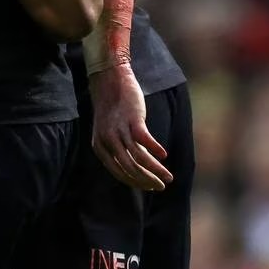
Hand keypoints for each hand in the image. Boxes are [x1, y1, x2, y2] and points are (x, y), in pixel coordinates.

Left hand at [89, 64, 171, 190]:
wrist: (110, 81)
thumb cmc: (112, 109)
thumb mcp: (109, 133)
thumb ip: (120, 149)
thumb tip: (138, 168)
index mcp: (100, 147)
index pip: (119, 173)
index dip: (135, 182)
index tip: (149, 187)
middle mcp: (107, 141)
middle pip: (130, 168)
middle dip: (147, 180)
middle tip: (162, 186)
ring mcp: (119, 130)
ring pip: (139, 158)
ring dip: (155, 170)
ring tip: (168, 177)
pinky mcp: (132, 119)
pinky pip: (144, 140)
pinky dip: (155, 149)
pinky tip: (164, 155)